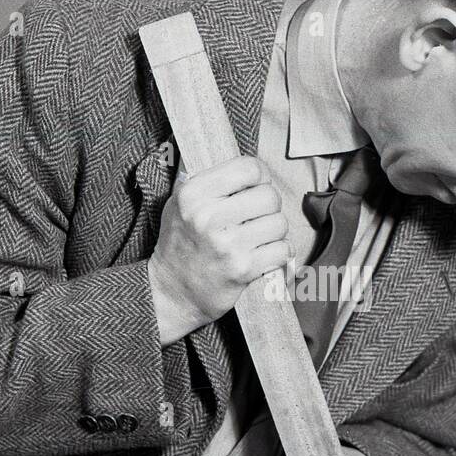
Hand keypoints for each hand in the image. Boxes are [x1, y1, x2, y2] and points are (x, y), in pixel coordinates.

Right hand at [148, 155, 290, 345]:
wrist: (173, 291)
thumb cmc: (180, 244)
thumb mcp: (179, 203)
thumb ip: (207, 180)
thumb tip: (244, 163)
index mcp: (192, 194)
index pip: (249, 168)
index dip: (260, 177)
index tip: (255, 188)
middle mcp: (207, 217)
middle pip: (270, 196)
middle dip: (269, 207)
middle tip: (257, 217)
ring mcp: (226, 245)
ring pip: (279, 223)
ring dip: (274, 232)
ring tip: (258, 237)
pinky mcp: (243, 269)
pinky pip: (283, 249)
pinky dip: (280, 253)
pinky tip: (265, 254)